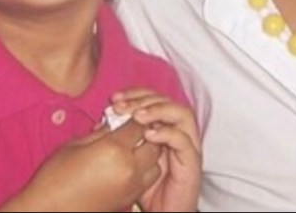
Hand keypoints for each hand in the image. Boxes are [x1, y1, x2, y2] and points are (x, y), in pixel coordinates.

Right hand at [0, 120, 160, 211]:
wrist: (50, 210)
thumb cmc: (55, 176)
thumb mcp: (75, 145)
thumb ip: (100, 132)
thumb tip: (113, 124)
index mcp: (114, 150)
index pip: (138, 125)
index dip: (134, 116)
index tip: (126, 114)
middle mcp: (129, 168)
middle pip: (154, 143)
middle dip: (146, 133)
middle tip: (132, 129)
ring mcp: (131, 186)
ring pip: (156, 163)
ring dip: (148, 153)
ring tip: (132, 148)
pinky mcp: (130, 199)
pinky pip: (147, 180)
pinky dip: (144, 170)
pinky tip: (127, 165)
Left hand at [111, 89, 201, 211]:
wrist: (164, 212)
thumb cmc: (147, 189)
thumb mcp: (129, 159)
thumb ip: (121, 139)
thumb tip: (103, 120)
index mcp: (163, 127)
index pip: (153, 98)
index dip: (135, 95)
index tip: (115, 99)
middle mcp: (178, 131)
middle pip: (167, 101)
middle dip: (143, 99)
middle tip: (122, 106)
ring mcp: (187, 145)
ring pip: (182, 114)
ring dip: (158, 110)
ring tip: (137, 116)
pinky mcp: (192, 162)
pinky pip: (184, 140)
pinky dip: (167, 133)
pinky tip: (149, 135)